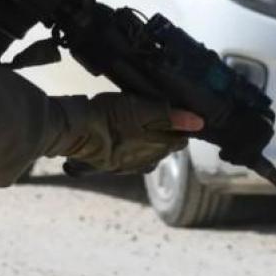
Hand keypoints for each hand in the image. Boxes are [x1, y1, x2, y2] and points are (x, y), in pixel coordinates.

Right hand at [55, 93, 205, 175]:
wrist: (76, 132)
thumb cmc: (111, 117)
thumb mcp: (141, 108)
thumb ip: (170, 115)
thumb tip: (199, 122)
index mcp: (159, 146)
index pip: (181, 139)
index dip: (180, 126)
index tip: (174, 114)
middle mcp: (149, 160)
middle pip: (165, 148)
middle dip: (164, 135)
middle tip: (155, 116)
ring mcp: (130, 166)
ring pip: (148, 155)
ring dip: (147, 143)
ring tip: (139, 128)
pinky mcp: (114, 167)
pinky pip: (131, 159)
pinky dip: (131, 149)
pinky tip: (123, 140)